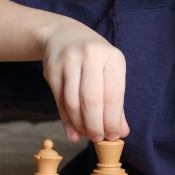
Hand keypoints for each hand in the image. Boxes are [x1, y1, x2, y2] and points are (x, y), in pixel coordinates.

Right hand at [42, 20, 129, 141]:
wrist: (63, 35)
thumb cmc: (94, 59)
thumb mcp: (110, 72)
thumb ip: (116, 103)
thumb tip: (121, 132)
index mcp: (112, 58)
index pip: (113, 95)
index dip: (113, 120)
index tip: (113, 136)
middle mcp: (91, 56)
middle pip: (92, 100)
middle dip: (95, 125)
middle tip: (98, 139)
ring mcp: (69, 61)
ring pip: (74, 102)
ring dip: (80, 124)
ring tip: (86, 135)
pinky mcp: (52, 69)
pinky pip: (60, 101)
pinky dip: (67, 120)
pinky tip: (73, 131)